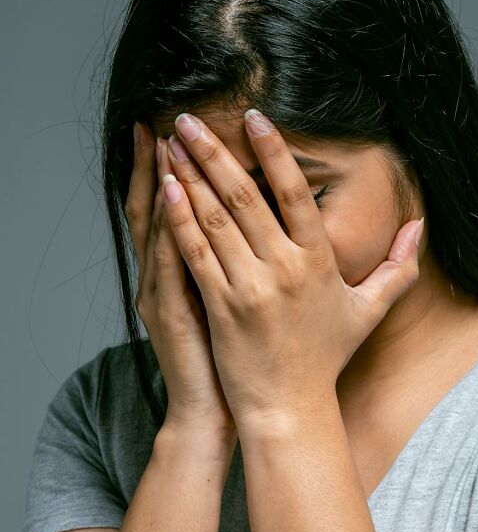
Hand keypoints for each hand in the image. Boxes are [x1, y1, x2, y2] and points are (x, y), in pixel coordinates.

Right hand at [125, 122, 237, 443]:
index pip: (177, 209)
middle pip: (159, 207)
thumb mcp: (233, 303)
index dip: (176, 170)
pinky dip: (170, 227)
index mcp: (182, 271)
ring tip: (166, 142)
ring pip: (158, 227)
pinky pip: (168, 262)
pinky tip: (172, 195)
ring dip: (163, 181)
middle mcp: (164, 276)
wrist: (214, 411)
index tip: (182, 131)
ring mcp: (163, 292)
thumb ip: (240, 262)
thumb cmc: (233, 357)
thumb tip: (264, 226)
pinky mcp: (171, 313)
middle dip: (165, 162)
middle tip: (168, 120)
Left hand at [160, 109, 423, 433]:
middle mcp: (284, 268)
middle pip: (245, 197)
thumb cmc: (326, 357)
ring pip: (215, 219)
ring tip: (173, 142)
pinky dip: (180, 219)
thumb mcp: (370, 310)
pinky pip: (196, 253)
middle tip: (192, 117)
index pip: (295, 194)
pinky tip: (166, 189)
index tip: (254, 117)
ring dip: (191, 176)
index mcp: (319, 261)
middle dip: (215, 152)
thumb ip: (398, 266)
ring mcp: (249, 287)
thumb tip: (420, 226)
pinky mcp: (220, 306)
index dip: (274, 151)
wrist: (290, 408)